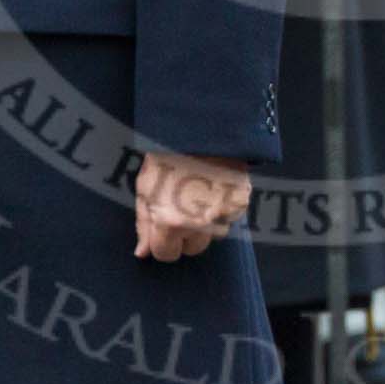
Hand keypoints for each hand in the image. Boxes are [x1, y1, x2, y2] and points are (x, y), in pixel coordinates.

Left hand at [133, 151, 251, 261]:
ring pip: (213, 234)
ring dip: (206, 221)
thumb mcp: (145, 188)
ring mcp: (222, 215)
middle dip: (186, 233)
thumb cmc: (167, 155)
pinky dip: (222, 207)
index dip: (163, 241)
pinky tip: (213, 186)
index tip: (165, 225)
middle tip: (181, 205)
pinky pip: (229, 216)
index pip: (167, 255)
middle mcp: (198, 224)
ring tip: (198, 192)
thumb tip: (143, 253)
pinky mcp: (240, 203)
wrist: (200, 128)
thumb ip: (143, 223)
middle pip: (193, 249)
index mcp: (170, 222)